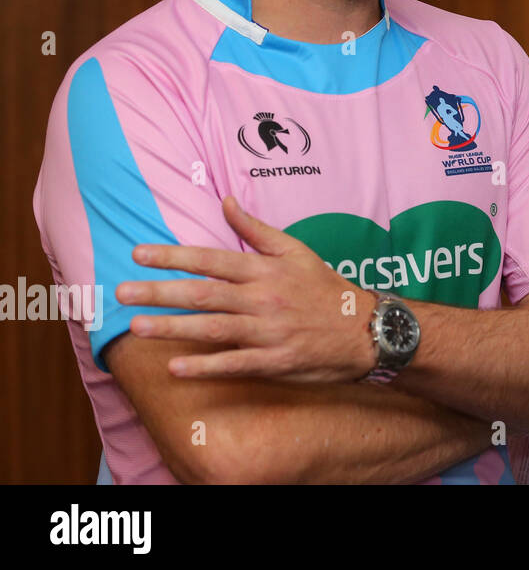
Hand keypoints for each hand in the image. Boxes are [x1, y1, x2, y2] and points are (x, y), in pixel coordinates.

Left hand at [116, 195, 376, 381]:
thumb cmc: (326, 288)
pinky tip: (176, 368)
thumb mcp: (296, 251)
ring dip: (173, 328)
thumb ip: (256, 230)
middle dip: (160, 292)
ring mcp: (269, 331)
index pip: (212, 259)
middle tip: (121, 292)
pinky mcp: (276, 361)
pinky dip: (205, 366)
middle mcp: (264, 298)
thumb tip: (226, 201)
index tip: (139, 254)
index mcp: (266, 269)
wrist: (365, 329)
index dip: (174, 256)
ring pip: (213, 328)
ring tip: (137, 327)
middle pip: (204, 293)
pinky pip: (235, 363)